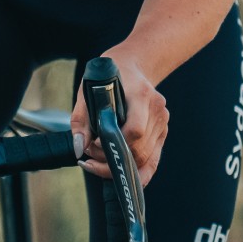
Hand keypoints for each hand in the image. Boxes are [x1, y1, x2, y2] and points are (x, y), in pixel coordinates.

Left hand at [70, 59, 168, 186]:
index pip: (135, 131)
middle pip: (140, 150)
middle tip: (89, 153)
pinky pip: (153, 161)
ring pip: (145, 159)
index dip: (113, 145)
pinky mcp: (163, 132)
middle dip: (111, 159)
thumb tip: (79, 147)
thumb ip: (81, 120)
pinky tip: (120, 175)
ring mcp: (163, 122)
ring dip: (119, 165)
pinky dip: (138, 173)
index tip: (92, 145)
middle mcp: (157, 110)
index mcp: (142, 95)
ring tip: (98, 156)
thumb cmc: (107, 77)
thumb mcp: (88, 92)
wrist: (130, 65)